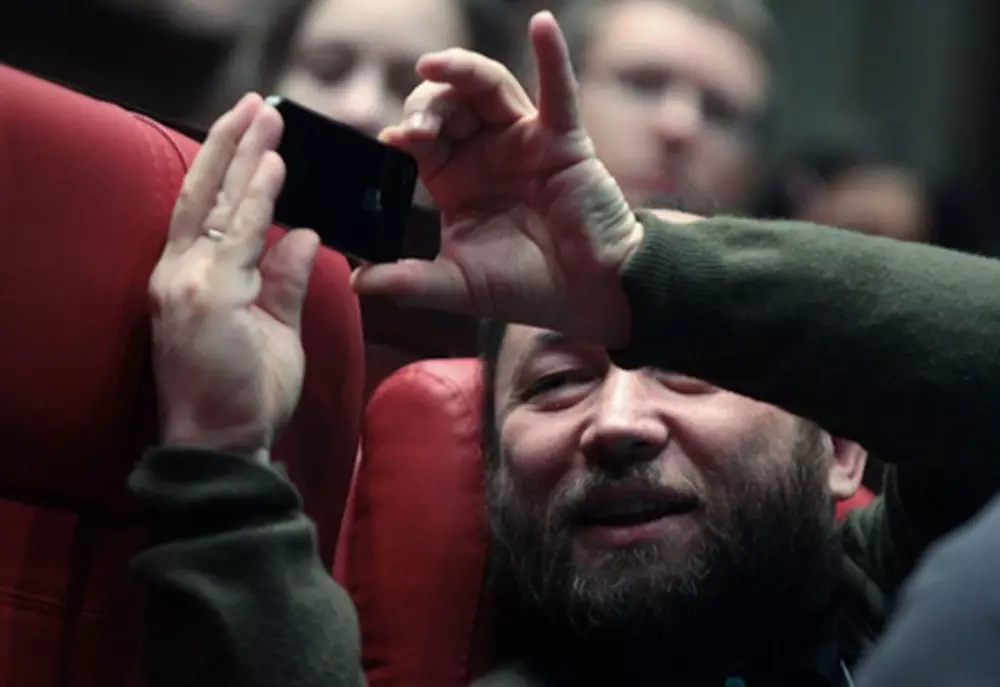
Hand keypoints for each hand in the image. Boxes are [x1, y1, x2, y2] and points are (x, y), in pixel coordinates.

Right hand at [149, 94, 319, 457]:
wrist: (223, 446)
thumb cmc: (245, 395)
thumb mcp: (273, 330)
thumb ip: (284, 281)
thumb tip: (306, 235)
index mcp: (191, 279)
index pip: (207, 211)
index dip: (226, 168)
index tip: (250, 134)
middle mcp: (179, 272)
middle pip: (203, 194)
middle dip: (231, 144)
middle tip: (256, 103)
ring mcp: (189, 282)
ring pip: (217, 204)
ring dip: (245, 156)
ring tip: (268, 116)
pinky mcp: (207, 295)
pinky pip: (239, 235)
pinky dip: (257, 197)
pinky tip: (274, 165)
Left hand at [351, 11, 640, 346]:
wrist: (584, 296)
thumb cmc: (525, 286)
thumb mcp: (456, 284)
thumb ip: (407, 281)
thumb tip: (354, 281)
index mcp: (455, 180)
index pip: (420, 141)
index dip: (404, 135)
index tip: (391, 142)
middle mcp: (486, 152)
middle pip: (447, 105)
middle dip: (425, 108)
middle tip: (415, 131)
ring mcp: (524, 140)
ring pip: (487, 87)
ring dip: (459, 73)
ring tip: (431, 68)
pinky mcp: (563, 139)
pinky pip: (557, 90)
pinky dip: (552, 55)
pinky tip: (541, 24)